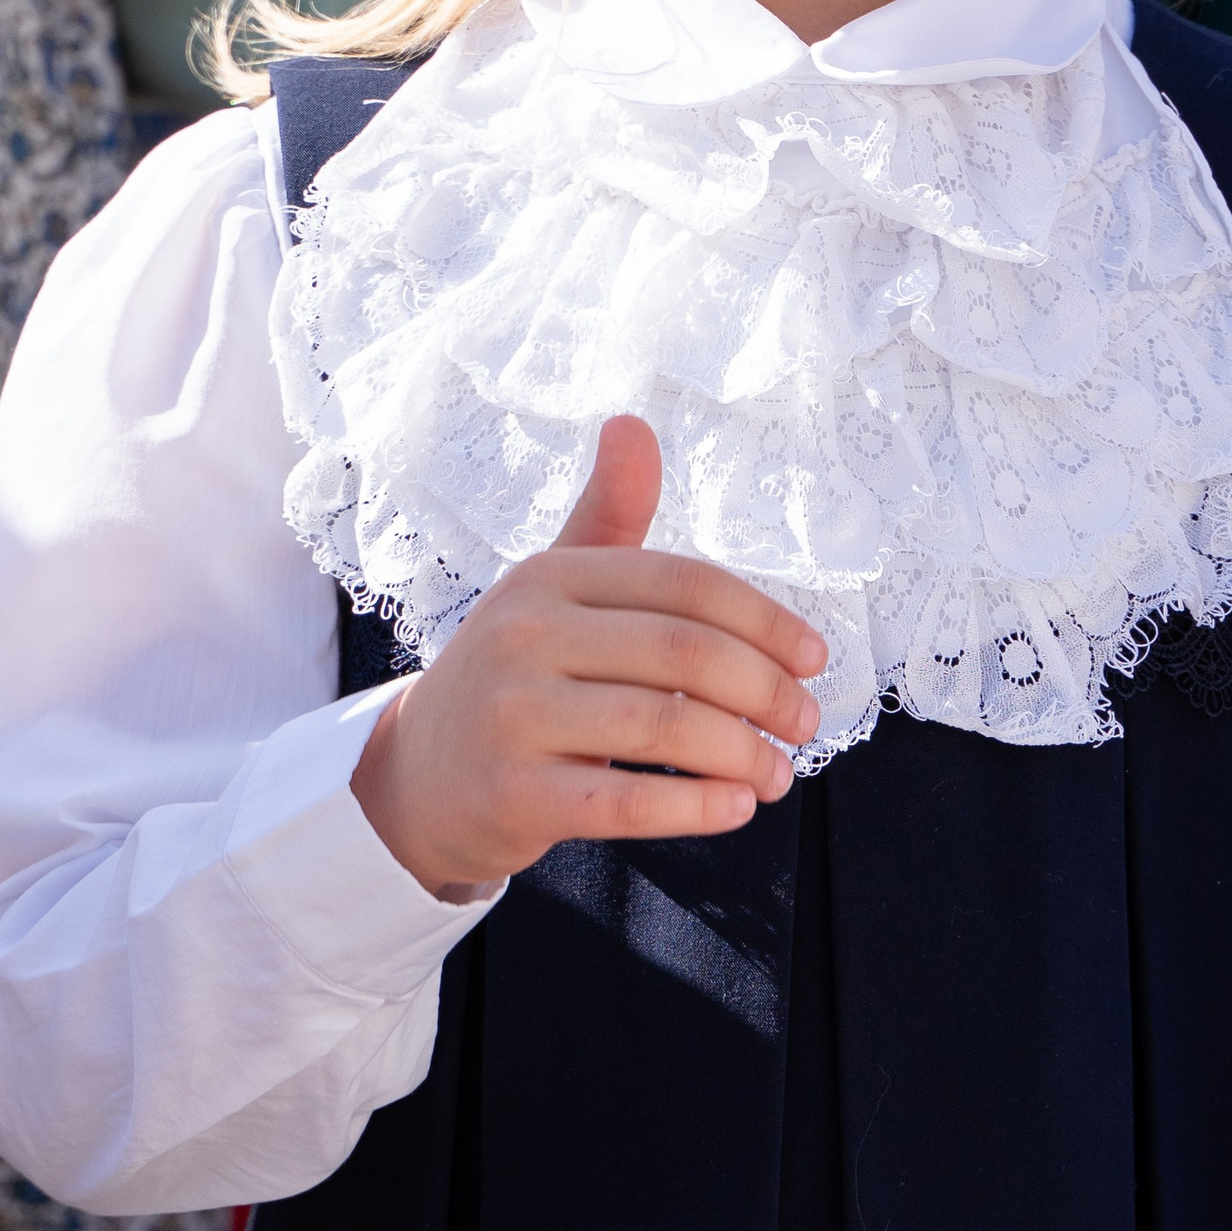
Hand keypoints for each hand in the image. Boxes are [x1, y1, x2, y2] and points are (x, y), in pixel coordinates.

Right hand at [349, 415, 827, 901]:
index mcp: (547, 577)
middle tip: (806, 722)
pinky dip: (695, 807)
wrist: (416, 777)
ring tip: (777, 772)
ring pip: (663, 727)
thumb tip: (633, 421)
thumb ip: (608, 516)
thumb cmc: (515, 678)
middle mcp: (522, 635)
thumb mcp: (553, 591)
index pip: (683, 584)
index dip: (766, 620)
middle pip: (682, 652)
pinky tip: (736, 808)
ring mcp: (511, 716)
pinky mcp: (511, 796)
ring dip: (743, 753)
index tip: (815, 659)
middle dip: (765, 690)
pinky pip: (625, 801)